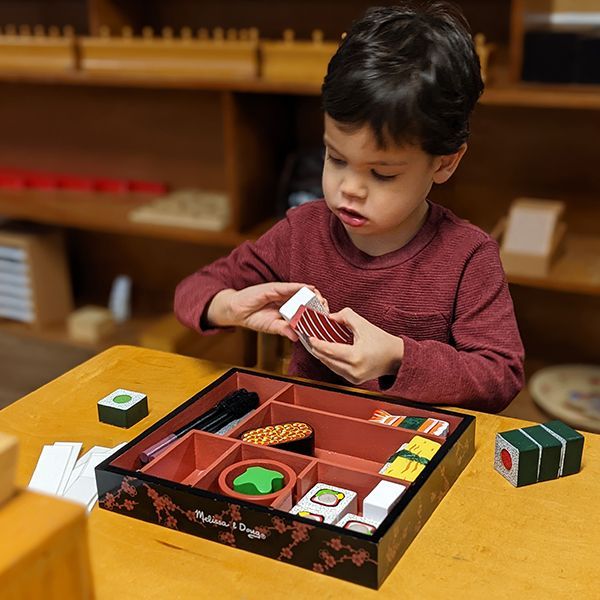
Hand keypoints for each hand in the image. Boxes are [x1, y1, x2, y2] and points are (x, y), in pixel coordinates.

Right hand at [207, 283, 326, 340]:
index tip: (327, 317)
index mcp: (288, 311)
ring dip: (313, 295)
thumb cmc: (254, 318)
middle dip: (318, 303)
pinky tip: (309, 288)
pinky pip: (289, 287)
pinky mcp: (273, 288)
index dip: (316, 312)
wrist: (237, 311)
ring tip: (322, 299)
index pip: (306, 310)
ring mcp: (281, 294)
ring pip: (300, 293)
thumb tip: (297, 338)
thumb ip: (284, 330)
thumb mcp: (272, 327)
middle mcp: (287, 301)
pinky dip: (299, 287)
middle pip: (306, 300)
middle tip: (327, 308)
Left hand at [308, 307, 404, 383]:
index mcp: (356, 356)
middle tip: (310, 340)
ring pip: (330, 366)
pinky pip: (337, 370)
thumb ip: (346, 316)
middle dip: (317, 349)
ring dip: (322, 355)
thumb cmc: (383, 342)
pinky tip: (327, 353)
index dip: (317, 343)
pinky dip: (330, 361)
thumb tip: (330, 317)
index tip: (310, 337)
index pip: (329, 350)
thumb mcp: (364, 325)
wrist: (397, 358)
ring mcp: (354, 378)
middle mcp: (354, 370)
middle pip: (327, 359)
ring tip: (316, 345)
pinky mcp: (354, 381)